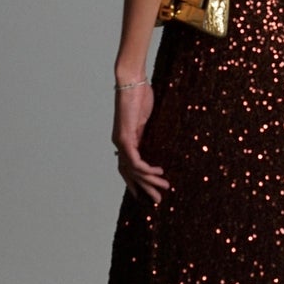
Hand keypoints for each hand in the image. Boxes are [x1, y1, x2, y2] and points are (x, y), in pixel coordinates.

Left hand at [111, 82, 170, 204]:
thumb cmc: (140, 95)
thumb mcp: (146, 118)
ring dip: (149, 181)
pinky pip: (135, 161)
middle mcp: (120, 144)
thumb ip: (147, 131)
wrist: (131, 82)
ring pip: (133, 170)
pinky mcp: (125, 138)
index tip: (145, 194)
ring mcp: (121, 142)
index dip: (135, 182)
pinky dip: (146, 169)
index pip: (128, 168)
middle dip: (144, 188)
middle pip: (130, 174)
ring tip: (164, 187)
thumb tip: (156, 140)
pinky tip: (157, 172)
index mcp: (125, 140)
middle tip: (157, 200)